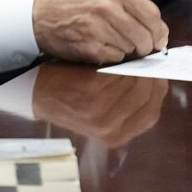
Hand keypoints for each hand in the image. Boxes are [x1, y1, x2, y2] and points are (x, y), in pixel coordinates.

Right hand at [32, 0, 168, 64]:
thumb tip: (160, 34)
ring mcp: (98, 26)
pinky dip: (111, 56)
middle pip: (146, 35)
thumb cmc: (74, 7)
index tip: (158, 39)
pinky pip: (116, 58)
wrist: (40, 17)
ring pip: (132, 48)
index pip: (153, 15)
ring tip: (108, 40)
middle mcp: (107, 6)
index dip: (159, 31)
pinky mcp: (91, 45)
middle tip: (136, 46)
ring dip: (125, 50)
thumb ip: (132, 8)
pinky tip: (98, 46)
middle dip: (144, 45)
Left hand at [32, 64, 167, 146]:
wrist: (35, 94)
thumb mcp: (100, 113)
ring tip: (133, 56)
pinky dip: (118, 62)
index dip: (156, 91)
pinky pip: (116, 73)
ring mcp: (99, 110)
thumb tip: (154, 80)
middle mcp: (110, 128)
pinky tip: (116, 56)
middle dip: (149, 75)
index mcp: (116, 136)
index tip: (156, 74)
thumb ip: (125, 106)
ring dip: (135, 66)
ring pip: (133, 82)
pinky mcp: (89, 91)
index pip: (151, 114)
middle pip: (145, 96)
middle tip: (147, 59)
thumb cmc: (70, 99)